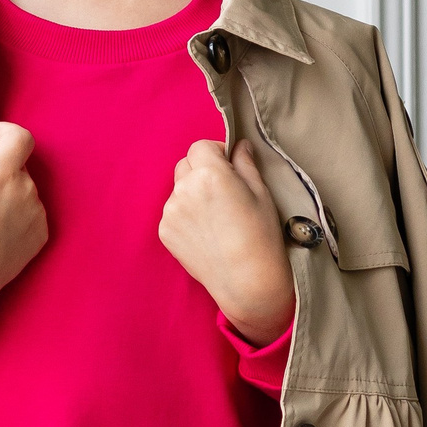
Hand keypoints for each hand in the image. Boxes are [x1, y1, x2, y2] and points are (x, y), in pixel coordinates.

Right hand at [0, 123, 47, 318]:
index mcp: (2, 174)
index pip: (20, 137)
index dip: (6, 133)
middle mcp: (26, 190)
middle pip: (19, 164)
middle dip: (0, 166)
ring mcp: (37, 212)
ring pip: (25, 188)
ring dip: (10, 190)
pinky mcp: (42, 233)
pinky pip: (32, 211)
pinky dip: (19, 212)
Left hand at [158, 139, 295, 345]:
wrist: (247, 281)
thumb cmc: (261, 235)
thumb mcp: (261, 193)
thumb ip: (246, 163)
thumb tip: (239, 145)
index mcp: (209, 174)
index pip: (201, 146)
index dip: (217, 153)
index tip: (230, 166)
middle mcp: (184, 189)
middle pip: (185, 165)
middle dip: (201, 170)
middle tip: (223, 192)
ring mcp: (170, 212)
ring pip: (178, 189)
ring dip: (193, 193)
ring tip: (216, 218)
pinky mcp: (165, 232)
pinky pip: (173, 213)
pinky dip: (186, 216)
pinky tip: (206, 232)